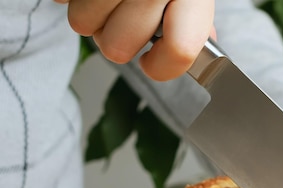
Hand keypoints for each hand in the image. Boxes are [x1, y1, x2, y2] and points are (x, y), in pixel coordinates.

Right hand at [55, 0, 214, 80]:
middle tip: (123, 21)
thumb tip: (200, 57)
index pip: (181, 49)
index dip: (163, 67)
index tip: (153, 62)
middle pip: (119, 46)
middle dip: (117, 41)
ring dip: (91, 17)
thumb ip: (195, 22)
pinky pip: (63, 0)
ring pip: (83, 24)